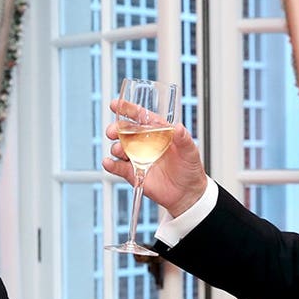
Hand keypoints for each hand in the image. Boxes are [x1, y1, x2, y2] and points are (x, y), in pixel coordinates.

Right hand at [102, 100, 208, 216]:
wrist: (187, 193)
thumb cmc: (190, 168)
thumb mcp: (190, 151)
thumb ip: (184, 139)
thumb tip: (178, 127)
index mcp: (157, 132)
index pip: (141, 117)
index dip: (128, 110)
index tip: (115, 105)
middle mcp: (144, 143)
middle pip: (125, 131)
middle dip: (116, 129)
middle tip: (113, 131)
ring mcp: (137, 158)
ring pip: (119, 148)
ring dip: (116, 147)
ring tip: (119, 151)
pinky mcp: (133, 173)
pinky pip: (118, 167)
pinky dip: (110, 164)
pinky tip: (108, 162)